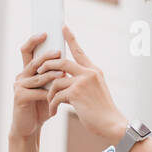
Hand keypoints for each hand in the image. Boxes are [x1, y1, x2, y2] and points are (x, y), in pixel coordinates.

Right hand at [9, 32, 66, 141]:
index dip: (34, 40)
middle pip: (33, 60)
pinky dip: (49, 94)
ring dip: (52, 75)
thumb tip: (70, 65)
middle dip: (47, 56)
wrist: (30, 128)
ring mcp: (19, 86)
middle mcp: (21, 76)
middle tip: (59, 52)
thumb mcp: (49, 90)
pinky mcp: (20, 97)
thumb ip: (55, 77)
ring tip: (64, 74)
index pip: (28, 50)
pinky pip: (37, 92)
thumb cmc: (41, 107)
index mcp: (28, 71)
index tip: (46, 33)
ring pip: (38, 77)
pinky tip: (57, 95)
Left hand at [36, 25, 126, 145]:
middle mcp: (89, 72)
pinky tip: (53, 111)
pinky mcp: (76, 93)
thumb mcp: (94, 91)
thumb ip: (81, 82)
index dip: (70, 38)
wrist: (112, 124)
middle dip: (47, 65)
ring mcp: (82, 82)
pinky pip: (56, 95)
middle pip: (61, 61)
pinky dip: (52, 104)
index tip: (63, 26)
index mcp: (94, 70)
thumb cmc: (102, 111)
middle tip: (39, 69)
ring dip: (49, 92)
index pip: (79, 51)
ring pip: (56, 80)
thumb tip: (63, 80)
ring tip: (49, 102)